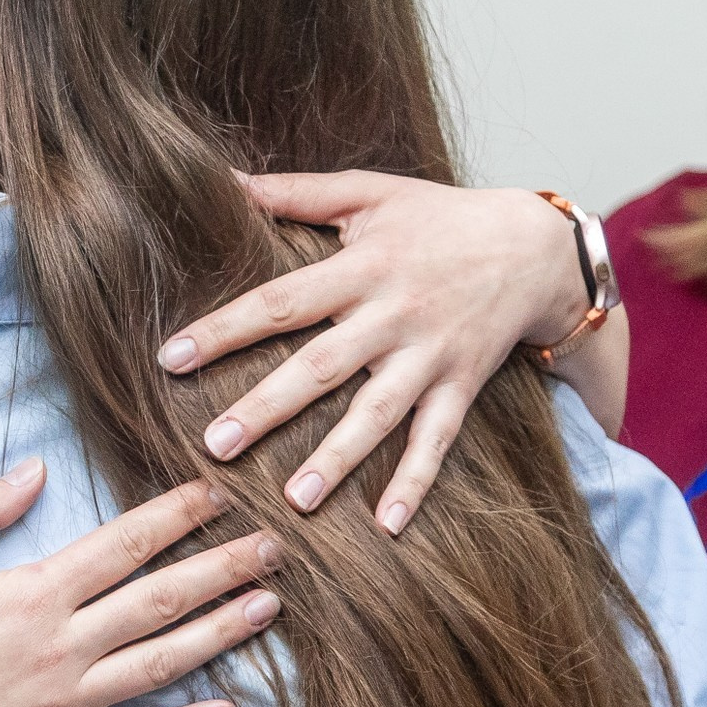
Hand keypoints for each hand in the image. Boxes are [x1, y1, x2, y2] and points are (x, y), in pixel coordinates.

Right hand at [0, 466, 279, 706]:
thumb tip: (36, 469)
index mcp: (31, 593)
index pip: (124, 543)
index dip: (179, 514)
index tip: (222, 492)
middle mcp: (61, 648)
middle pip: (162, 599)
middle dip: (225, 567)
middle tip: (279, 546)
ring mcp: (65, 706)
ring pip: (163, 664)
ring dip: (221, 634)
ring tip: (270, 608)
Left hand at [158, 172, 589, 534]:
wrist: (534, 248)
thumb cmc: (438, 217)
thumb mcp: (369, 192)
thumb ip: (295, 192)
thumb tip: (222, 181)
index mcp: (360, 268)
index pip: (280, 301)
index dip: (226, 329)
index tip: (172, 358)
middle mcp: (392, 316)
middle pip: (321, 366)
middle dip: (268, 407)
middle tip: (215, 445)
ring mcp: (430, 356)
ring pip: (378, 413)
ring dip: (338, 458)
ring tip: (295, 500)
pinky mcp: (462, 386)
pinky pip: (439, 440)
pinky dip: (416, 482)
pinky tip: (386, 525)